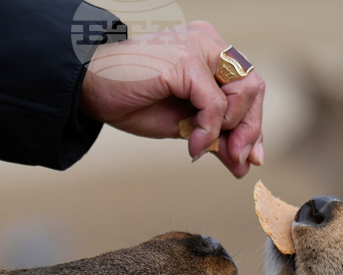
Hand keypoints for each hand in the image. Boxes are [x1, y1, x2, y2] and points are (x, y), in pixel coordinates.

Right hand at [80, 22, 264, 178]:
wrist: (89, 89)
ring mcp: (198, 47)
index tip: (248, 157)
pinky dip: (208, 131)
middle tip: (239, 161)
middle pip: (253, 86)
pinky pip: (215, 104)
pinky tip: (193, 147)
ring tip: (206, 150)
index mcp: (209, 51)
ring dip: (231, 129)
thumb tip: (243, 163)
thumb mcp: (182, 125)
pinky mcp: (186, 60)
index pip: (248, 86)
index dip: (253, 123)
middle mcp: (208, 42)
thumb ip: (214, 136)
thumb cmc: (130, 101)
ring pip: (243, 91)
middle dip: (250, 129)